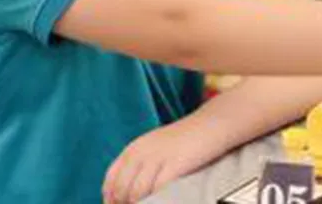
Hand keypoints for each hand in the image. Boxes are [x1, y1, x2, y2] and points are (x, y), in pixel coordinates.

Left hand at [102, 113, 229, 203]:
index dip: (111, 199)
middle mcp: (142, 152)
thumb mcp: (153, 147)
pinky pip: (158, 190)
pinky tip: (161, 203)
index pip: (111, 180)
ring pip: (136, 193)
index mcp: (134, 148)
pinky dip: (156, 202)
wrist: (210, 124)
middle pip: (121, 190)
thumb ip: (138, 164)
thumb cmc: (183, 141)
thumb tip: (123, 193)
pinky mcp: (175, 164)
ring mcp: (158, 157)